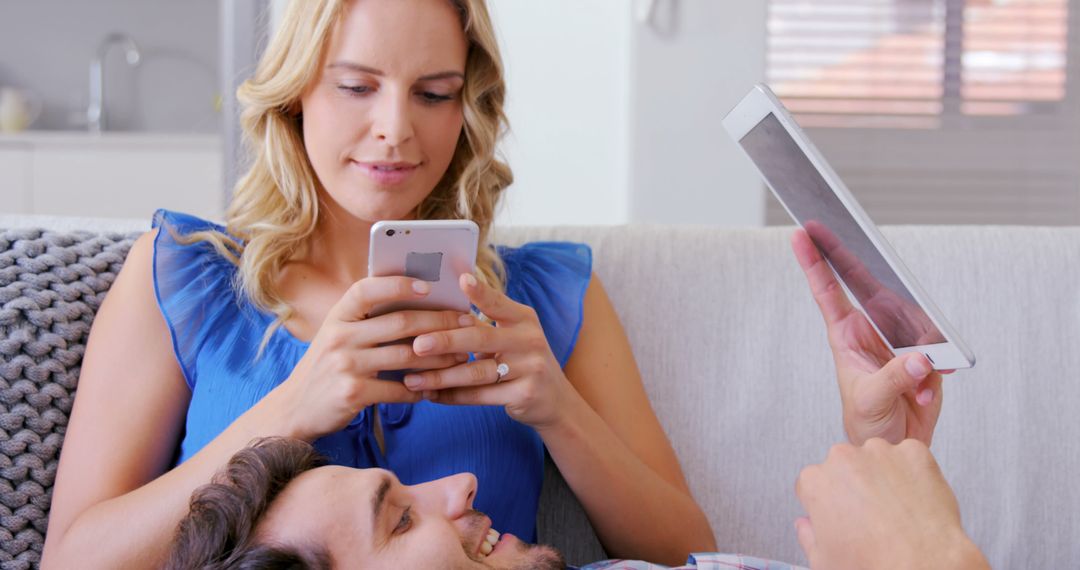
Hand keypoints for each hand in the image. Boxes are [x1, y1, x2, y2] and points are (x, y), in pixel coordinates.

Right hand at [265, 277, 471, 439]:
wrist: (294, 409)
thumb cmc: (326, 367)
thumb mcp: (337, 336)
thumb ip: (366, 321)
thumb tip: (417, 303)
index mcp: (337, 316)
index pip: (367, 289)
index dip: (398, 284)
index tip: (429, 285)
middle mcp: (339, 336)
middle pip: (400, 322)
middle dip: (440, 321)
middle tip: (466, 323)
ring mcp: (345, 365)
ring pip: (407, 356)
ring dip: (439, 357)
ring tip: (460, 357)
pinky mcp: (353, 393)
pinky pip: (398, 389)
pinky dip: (420, 390)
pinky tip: (434, 389)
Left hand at [403, 273, 575, 428]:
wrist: (555, 400)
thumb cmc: (522, 360)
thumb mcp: (511, 337)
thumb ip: (483, 325)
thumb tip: (439, 311)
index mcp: (524, 319)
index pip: (498, 303)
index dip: (480, 292)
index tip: (461, 279)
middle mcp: (529, 340)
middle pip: (481, 338)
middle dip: (446, 341)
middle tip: (417, 344)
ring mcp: (529, 368)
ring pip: (477, 372)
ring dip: (441, 377)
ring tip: (413, 379)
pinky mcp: (524, 394)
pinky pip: (480, 396)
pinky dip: (452, 397)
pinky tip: (431, 396)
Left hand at [792, 227, 948, 444]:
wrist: (896, 444)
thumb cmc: (868, 420)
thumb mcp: (870, 400)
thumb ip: (893, 377)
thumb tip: (918, 358)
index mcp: (847, 335)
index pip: (827, 291)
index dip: (814, 262)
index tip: (803, 234)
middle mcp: (873, 332)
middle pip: (875, 290)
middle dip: (872, 269)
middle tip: (860, 235)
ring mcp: (900, 341)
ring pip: (916, 321)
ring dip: (920, 348)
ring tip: (914, 381)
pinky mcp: (926, 356)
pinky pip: (938, 351)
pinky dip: (937, 371)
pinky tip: (925, 391)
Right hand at [795, 439, 988, 569]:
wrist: (923, 565)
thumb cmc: (876, 564)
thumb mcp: (823, 560)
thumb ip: (808, 535)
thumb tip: (807, 526)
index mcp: (816, 481)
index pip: (815, 482)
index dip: (829, 501)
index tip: (842, 513)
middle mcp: (843, 458)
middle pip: (845, 465)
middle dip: (855, 484)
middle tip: (872, 514)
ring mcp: (880, 452)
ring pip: (877, 458)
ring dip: (884, 475)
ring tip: (897, 509)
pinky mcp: (914, 452)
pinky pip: (911, 457)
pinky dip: (914, 473)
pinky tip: (915, 500)